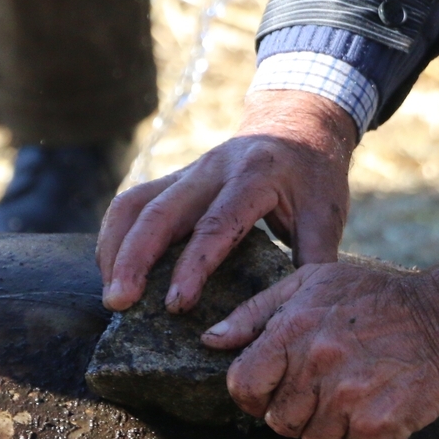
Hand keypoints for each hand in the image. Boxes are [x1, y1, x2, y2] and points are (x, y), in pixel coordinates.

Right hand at [97, 90, 356, 312]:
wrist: (296, 126)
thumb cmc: (313, 177)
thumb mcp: (327, 214)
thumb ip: (316, 258)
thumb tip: (302, 312)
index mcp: (255, 177)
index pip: (216, 224)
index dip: (193, 265)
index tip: (177, 303)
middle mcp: (213, 170)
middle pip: (160, 211)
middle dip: (134, 259)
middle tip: (120, 303)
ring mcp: (187, 172)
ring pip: (135, 204)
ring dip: (115, 248)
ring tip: (111, 294)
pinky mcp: (173, 181)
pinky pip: (132, 203)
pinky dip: (115, 236)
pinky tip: (112, 270)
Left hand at [201, 263, 438, 438]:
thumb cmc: (377, 298)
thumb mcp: (312, 283)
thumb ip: (256, 312)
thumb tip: (212, 340)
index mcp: (293, 329)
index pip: (243, 385)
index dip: (252, 394)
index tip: (271, 390)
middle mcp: (316, 366)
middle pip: (278, 420)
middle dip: (295, 409)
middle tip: (324, 386)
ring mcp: (347, 399)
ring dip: (328, 425)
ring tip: (354, 392)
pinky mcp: (377, 424)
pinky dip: (360, 436)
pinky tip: (376, 404)